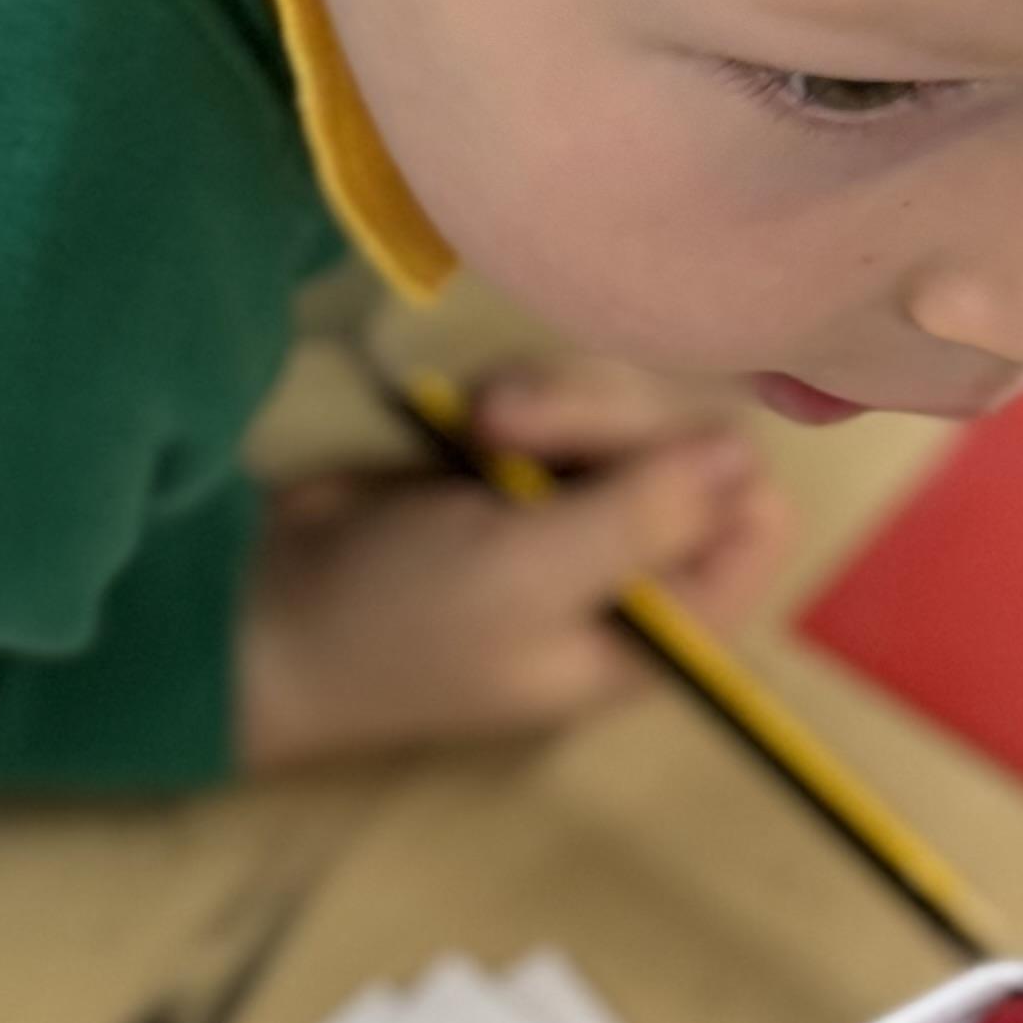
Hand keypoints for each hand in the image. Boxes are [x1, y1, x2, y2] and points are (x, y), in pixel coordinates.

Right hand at [234, 363, 785, 772]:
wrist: (266, 610)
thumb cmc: (401, 620)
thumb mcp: (529, 575)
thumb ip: (643, 516)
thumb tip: (746, 451)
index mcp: (661, 627)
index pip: (755, 525)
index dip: (710, 471)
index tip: (640, 452)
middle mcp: (634, 567)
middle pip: (685, 448)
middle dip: (601, 424)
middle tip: (509, 428)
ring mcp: (576, 512)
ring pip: (621, 413)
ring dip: (550, 402)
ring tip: (478, 423)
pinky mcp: (520, 468)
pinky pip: (560, 402)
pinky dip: (517, 395)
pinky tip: (464, 413)